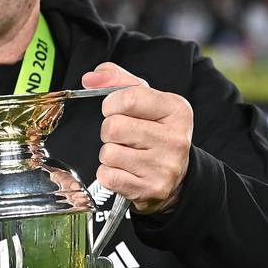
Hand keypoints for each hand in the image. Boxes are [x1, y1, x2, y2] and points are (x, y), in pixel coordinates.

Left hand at [81, 62, 192, 215]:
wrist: (176, 175)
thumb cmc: (156, 131)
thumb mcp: (146, 99)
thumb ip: (117, 80)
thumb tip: (90, 77)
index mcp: (177, 110)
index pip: (128, 98)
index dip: (111, 103)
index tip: (115, 109)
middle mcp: (175, 139)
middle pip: (113, 127)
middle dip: (109, 130)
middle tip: (123, 135)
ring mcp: (164, 167)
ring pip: (108, 153)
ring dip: (109, 152)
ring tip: (126, 153)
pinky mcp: (151, 189)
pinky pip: (108, 176)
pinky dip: (108, 173)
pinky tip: (125, 170)